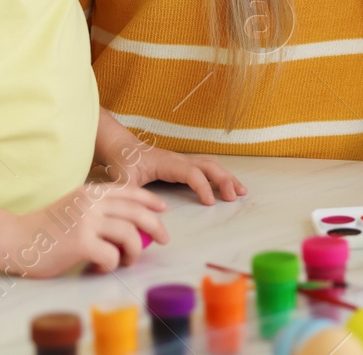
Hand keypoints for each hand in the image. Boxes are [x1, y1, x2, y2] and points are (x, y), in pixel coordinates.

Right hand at [10, 183, 168, 276]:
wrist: (14, 239)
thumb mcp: (74, 208)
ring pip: (129, 234)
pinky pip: (112, 256)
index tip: (163, 209)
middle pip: (136, 212)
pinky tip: (99, 267)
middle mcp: (91, 203)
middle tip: (164, 239)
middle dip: (156, 226)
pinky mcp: (81, 243)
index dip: (150, 200)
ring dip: (134, 252)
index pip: (129, 191)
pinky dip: (112, 265)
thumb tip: (131, 225)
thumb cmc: (44, 229)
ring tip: (126, 261)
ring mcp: (86, 222)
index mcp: (91, 192)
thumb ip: (98, 210)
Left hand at [102, 142, 246, 204]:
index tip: (210, 203)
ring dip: (226, 177)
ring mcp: (183, 161)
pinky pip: (207, 168)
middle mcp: (179, 160)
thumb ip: (130, 197)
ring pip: (211, 165)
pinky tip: (227, 185)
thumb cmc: (122, 162)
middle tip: (235, 197)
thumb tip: (141, 215)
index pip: (191, 172)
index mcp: (167, 163)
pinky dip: (220, 176)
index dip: (202, 186)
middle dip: (224, 180)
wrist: (121, 147)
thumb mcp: (121, 181)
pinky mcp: (183, 165)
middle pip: (208, 166)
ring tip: (241, 191)